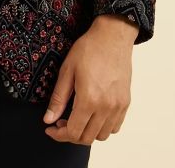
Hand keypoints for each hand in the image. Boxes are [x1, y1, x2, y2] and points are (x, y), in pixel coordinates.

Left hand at [43, 14, 136, 144]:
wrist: (112, 36)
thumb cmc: (89, 49)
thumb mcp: (67, 70)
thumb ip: (58, 98)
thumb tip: (49, 119)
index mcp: (89, 99)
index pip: (73, 132)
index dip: (59, 135)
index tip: (51, 128)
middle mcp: (106, 107)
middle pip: (87, 138)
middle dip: (70, 135)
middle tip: (60, 122)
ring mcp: (118, 106)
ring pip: (102, 136)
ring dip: (87, 132)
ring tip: (77, 118)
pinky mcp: (125, 102)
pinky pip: (115, 127)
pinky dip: (103, 127)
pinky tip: (93, 115)